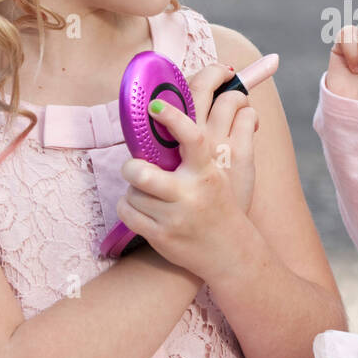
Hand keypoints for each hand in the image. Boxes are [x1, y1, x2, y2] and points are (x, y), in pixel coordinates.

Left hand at [117, 64, 258, 281]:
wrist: (229, 252)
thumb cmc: (219, 204)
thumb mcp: (222, 172)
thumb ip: (202, 145)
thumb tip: (181, 110)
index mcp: (207, 171)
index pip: (192, 137)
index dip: (173, 118)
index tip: (155, 106)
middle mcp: (191, 193)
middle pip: (143, 173)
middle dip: (132, 167)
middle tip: (136, 166)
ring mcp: (174, 217)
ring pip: (132, 192)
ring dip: (134, 191)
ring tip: (147, 192)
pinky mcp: (160, 237)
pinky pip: (127, 213)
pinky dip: (130, 208)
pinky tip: (144, 209)